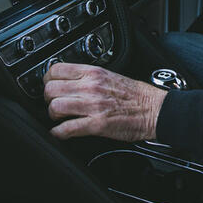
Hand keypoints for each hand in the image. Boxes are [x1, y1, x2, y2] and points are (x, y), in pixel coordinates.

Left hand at [43, 62, 166, 140]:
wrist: (156, 109)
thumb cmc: (137, 95)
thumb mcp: (111, 76)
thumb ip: (89, 77)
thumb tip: (71, 81)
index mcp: (94, 73)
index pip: (56, 70)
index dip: (48, 79)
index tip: (50, 85)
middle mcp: (90, 86)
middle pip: (51, 88)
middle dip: (47, 99)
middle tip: (53, 103)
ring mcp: (92, 105)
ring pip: (55, 107)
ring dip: (52, 115)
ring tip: (58, 118)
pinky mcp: (96, 124)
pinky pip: (66, 129)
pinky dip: (58, 133)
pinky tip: (60, 133)